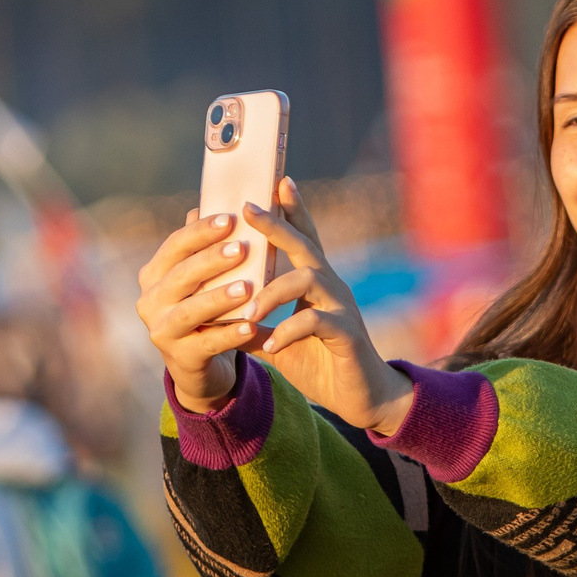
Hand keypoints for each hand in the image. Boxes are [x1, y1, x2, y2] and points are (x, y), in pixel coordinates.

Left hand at [247, 185, 414, 433]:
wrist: (360, 397)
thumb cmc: (320, 362)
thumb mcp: (279, 339)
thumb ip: (254, 321)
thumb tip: (216, 309)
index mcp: (316, 283)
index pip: (303, 238)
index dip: (292, 209)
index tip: (277, 180)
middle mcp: (331, 286)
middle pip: (304, 245)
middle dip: (276, 225)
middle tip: (248, 209)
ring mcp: (341, 307)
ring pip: (307, 279)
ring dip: (271, 292)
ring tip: (248, 312)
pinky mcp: (346, 333)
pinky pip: (316, 321)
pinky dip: (289, 330)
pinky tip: (273, 345)